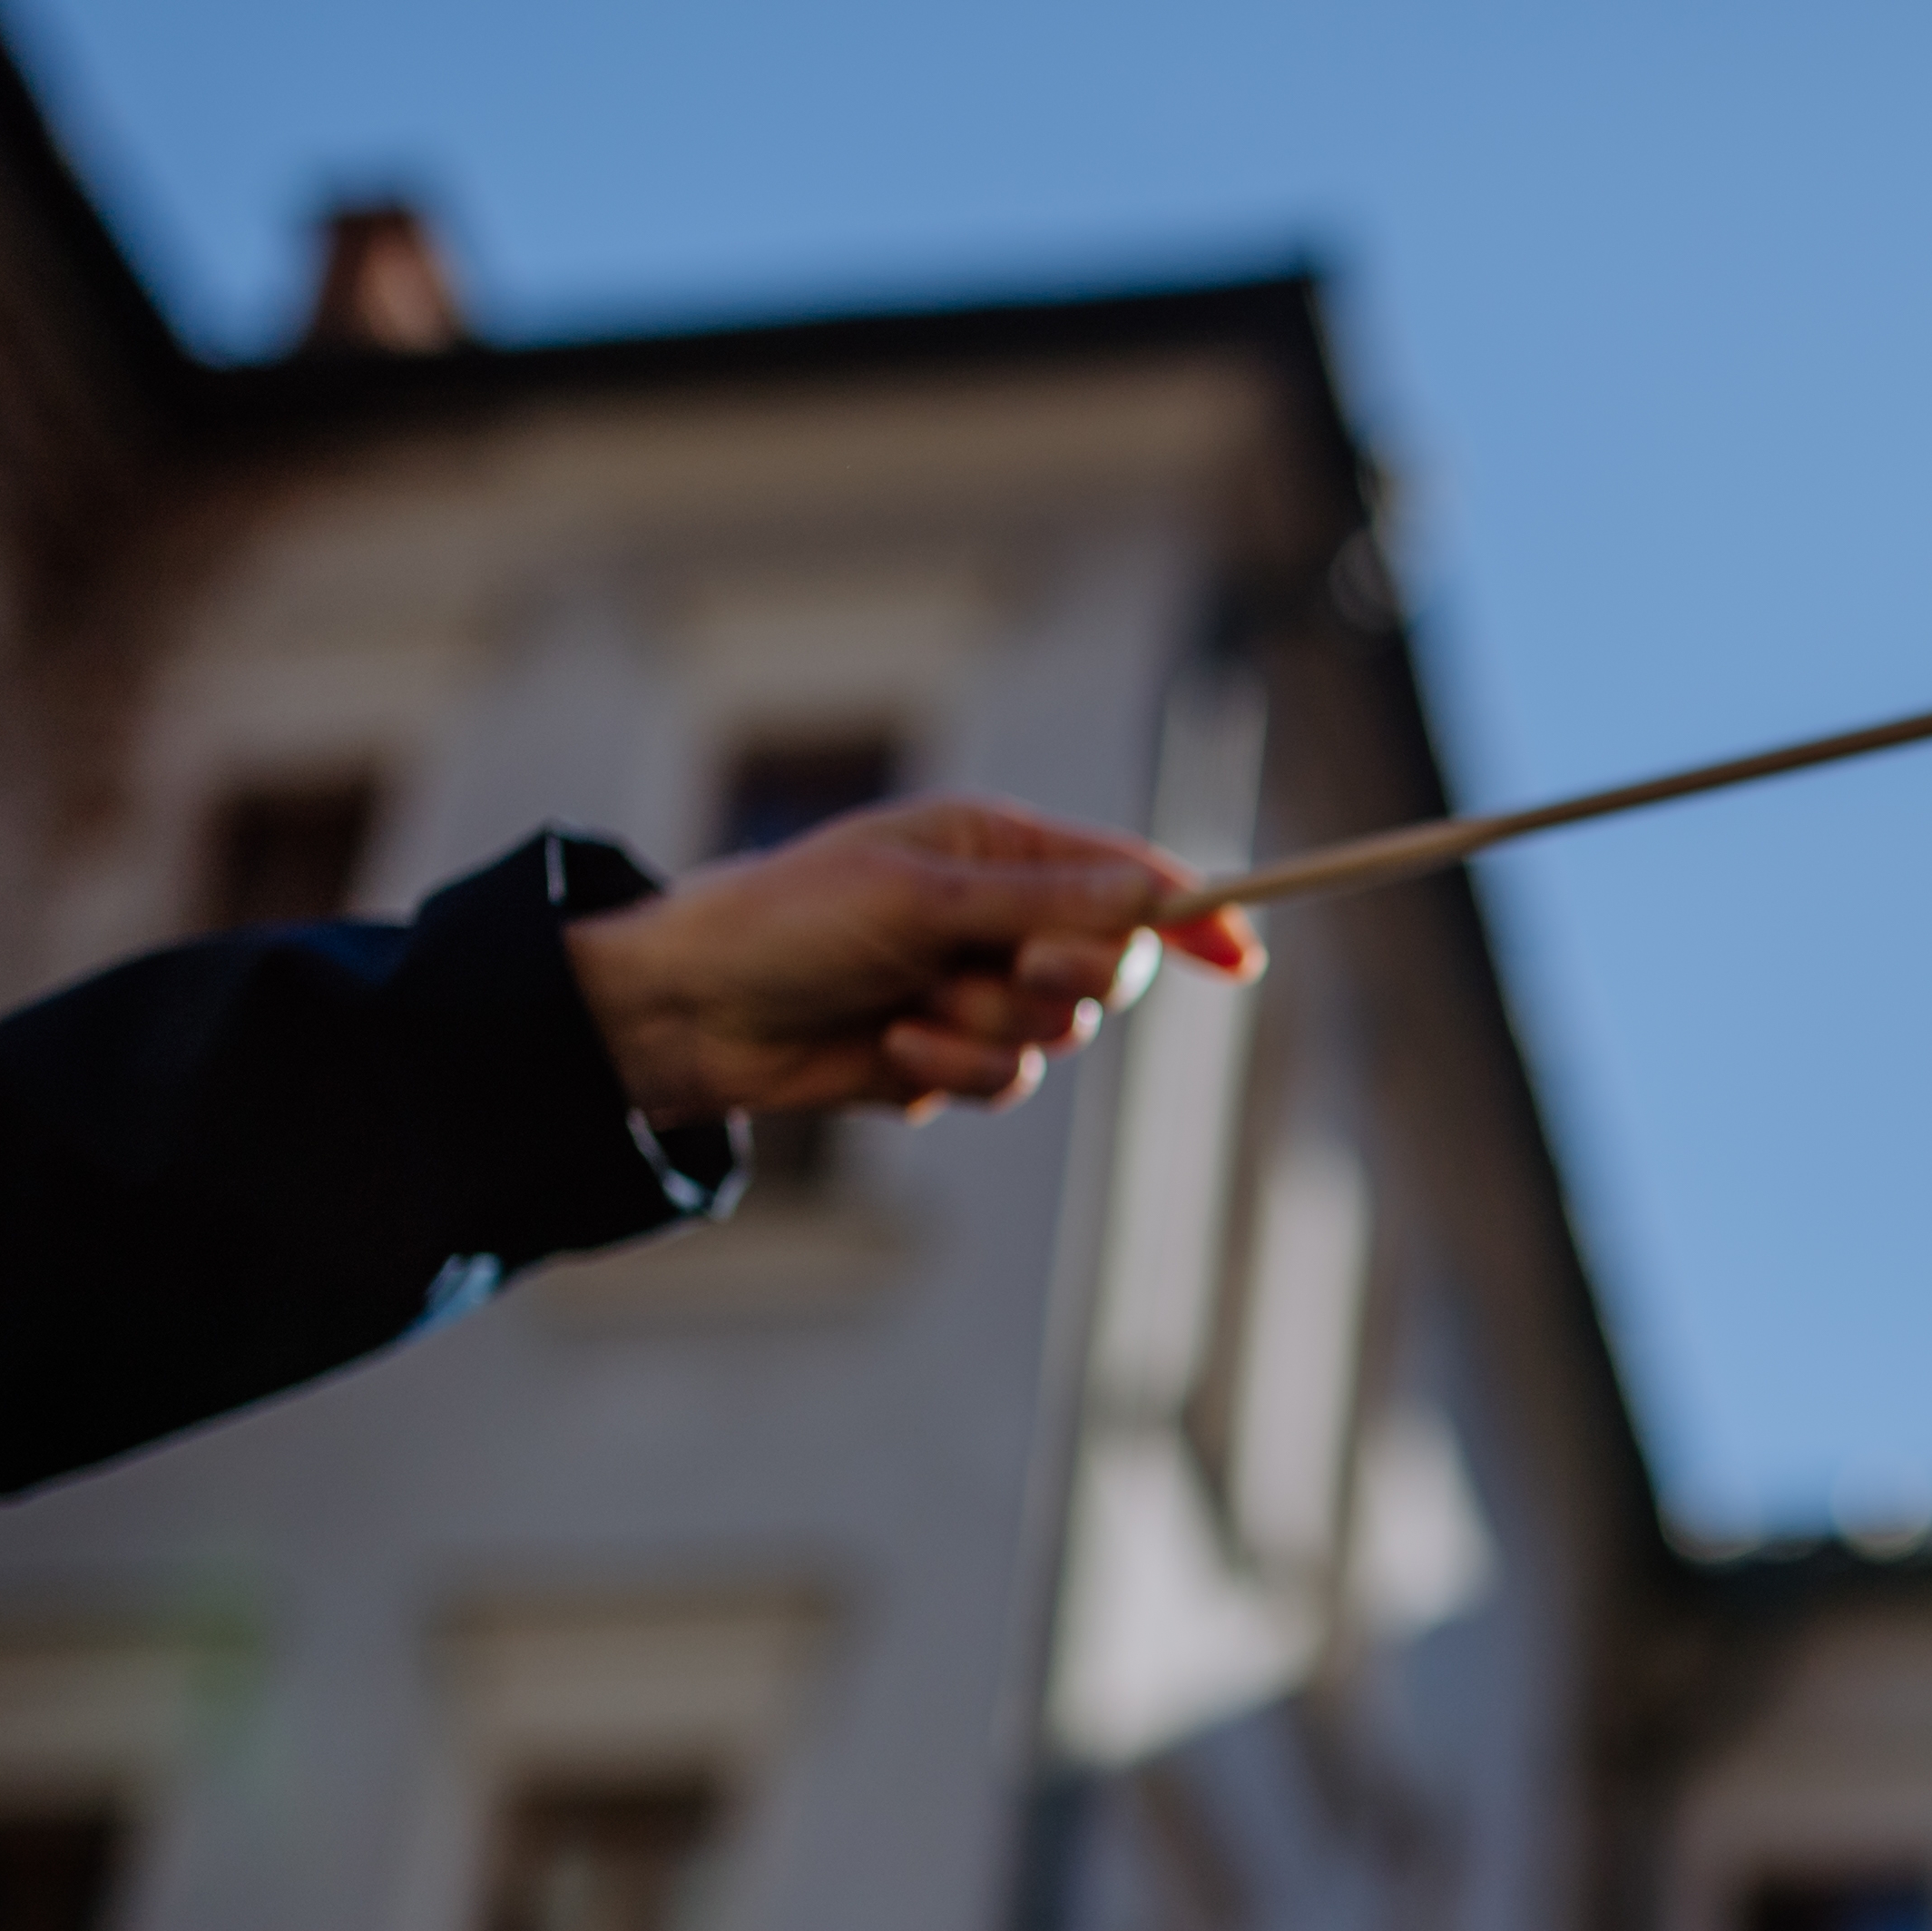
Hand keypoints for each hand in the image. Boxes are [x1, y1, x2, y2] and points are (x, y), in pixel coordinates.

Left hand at [561, 794, 1260, 1126]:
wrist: (690, 1014)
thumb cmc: (789, 921)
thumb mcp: (922, 896)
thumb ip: (1043, 900)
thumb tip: (1152, 893)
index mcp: (996, 849)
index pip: (1125, 876)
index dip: (1190, 914)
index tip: (1240, 957)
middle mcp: (997, 918)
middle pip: (1108, 965)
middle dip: (1066, 979)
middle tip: (1011, 968)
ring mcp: (974, 991)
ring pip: (1056, 1036)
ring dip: (989, 1031)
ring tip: (911, 1011)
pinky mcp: (947, 1058)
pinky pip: (1005, 1081)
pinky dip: (954, 1071)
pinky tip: (893, 1050)